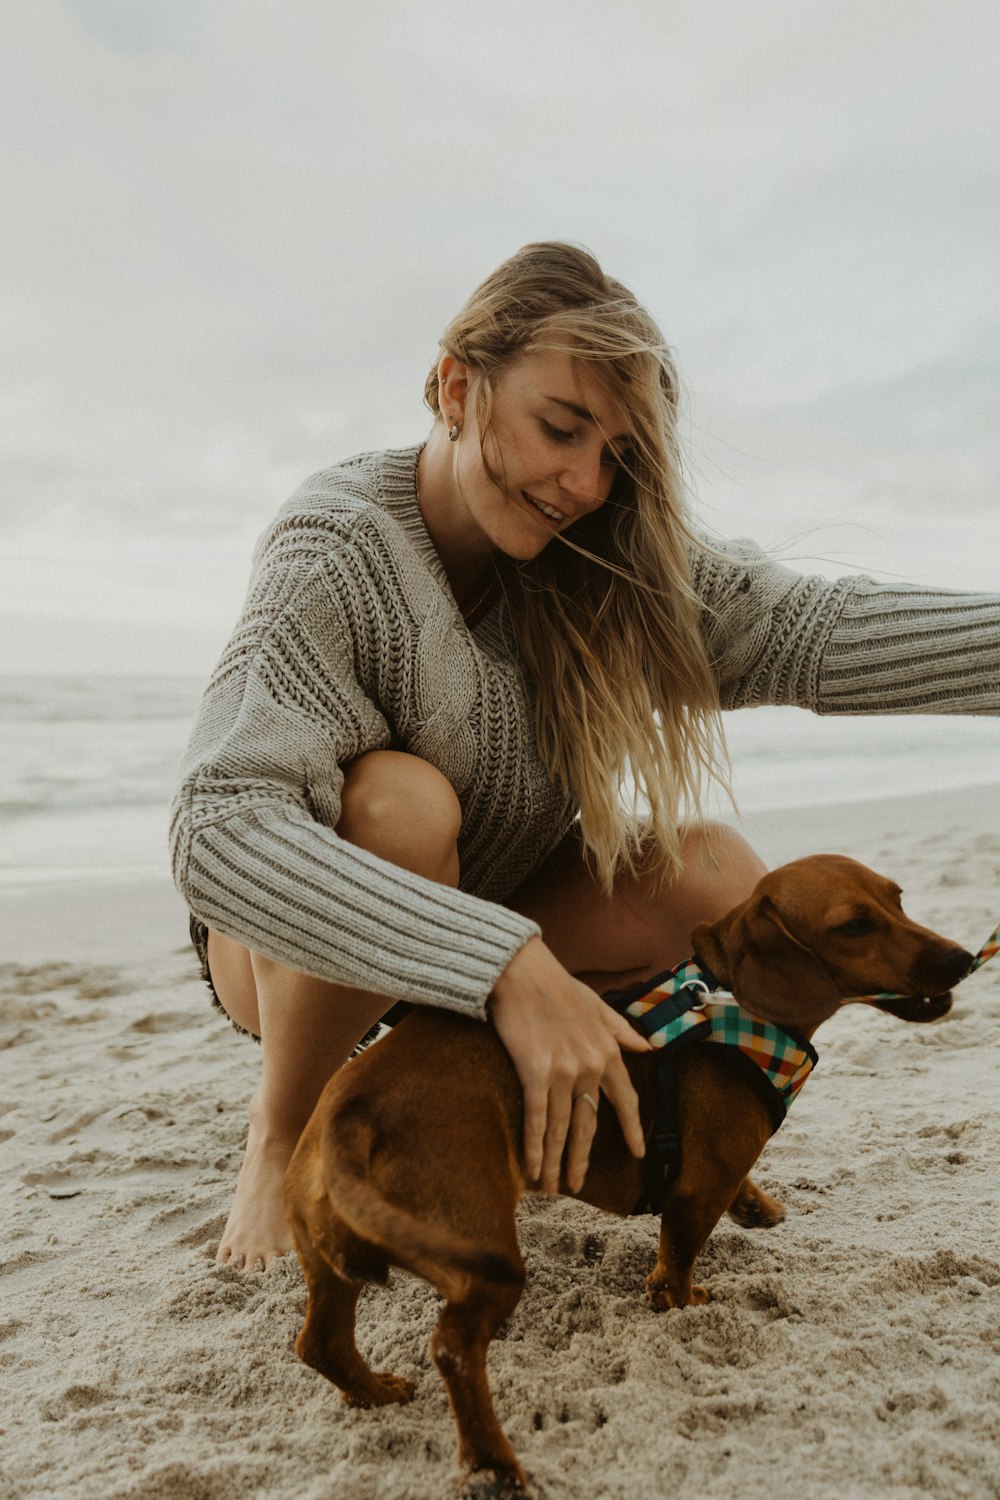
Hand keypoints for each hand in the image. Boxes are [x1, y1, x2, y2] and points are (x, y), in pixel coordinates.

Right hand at [489, 936, 650, 1194]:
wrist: (521, 971)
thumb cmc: (556, 985)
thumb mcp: (597, 1005)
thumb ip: (621, 1030)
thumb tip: (648, 1047)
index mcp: (608, 1051)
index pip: (625, 1099)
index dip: (632, 1128)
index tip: (638, 1152)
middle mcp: (590, 1066)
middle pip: (587, 1124)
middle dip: (581, 1158)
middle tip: (578, 1185)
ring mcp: (563, 1071)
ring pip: (560, 1128)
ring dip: (555, 1161)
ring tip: (551, 1187)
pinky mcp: (535, 1072)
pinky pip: (536, 1119)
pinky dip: (534, 1147)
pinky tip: (532, 1169)